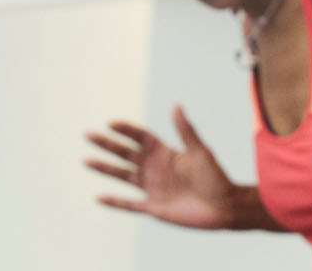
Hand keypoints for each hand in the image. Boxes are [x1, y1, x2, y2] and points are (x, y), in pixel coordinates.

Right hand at [85, 106, 246, 228]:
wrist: (224, 206)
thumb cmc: (216, 177)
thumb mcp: (200, 151)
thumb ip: (185, 130)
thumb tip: (176, 105)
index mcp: (166, 153)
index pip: (140, 138)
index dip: (126, 130)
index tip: (110, 123)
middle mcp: (155, 168)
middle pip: (126, 153)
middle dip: (108, 145)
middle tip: (88, 135)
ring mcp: (153, 187)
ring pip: (123, 176)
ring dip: (105, 168)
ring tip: (86, 160)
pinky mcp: (154, 207)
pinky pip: (130, 204)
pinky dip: (115, 202)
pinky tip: (99, 197)